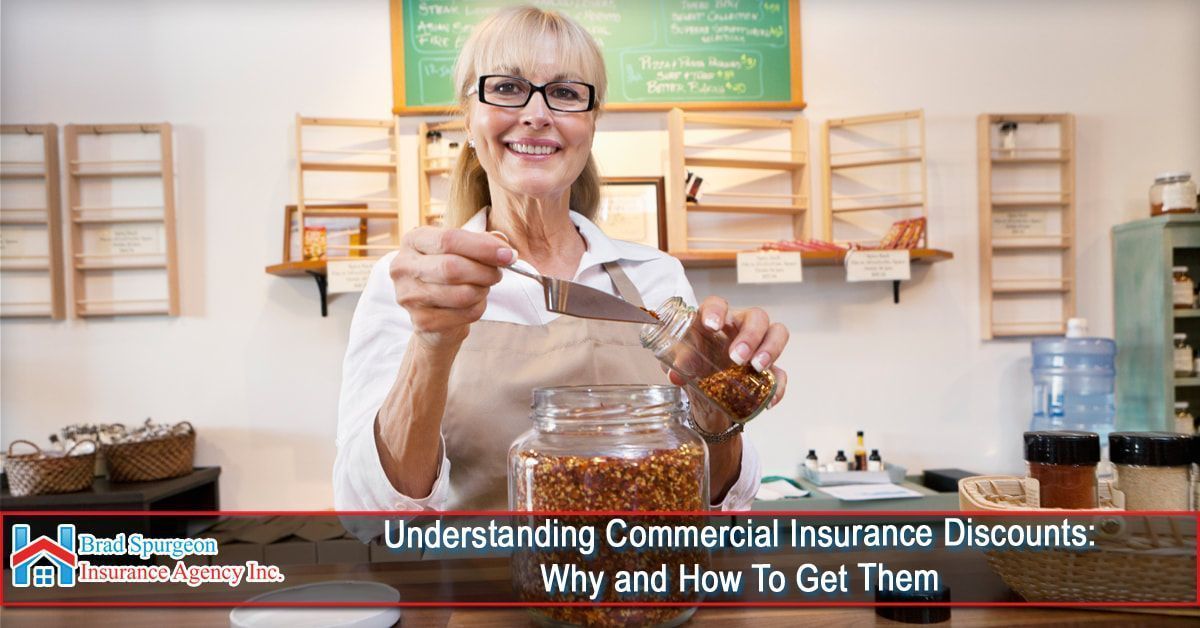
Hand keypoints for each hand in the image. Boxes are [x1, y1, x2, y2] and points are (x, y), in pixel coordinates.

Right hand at [390, 227, 514, 350]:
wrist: (437, 313)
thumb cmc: (452, 274)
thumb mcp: (464, 251)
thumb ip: (483, 242)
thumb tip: (504, 248)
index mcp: (413, 240)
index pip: (449, 239)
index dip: (482, 247)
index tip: (508, 255)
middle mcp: (403, 266)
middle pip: (452, 267)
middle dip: (485, 271)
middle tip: (498, 274)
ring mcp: (408, 296)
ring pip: (461, 293)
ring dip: (482, 290)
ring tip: (483, 287)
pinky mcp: (421, 321)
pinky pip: (463, 314)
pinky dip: (477, 308)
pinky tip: (473, 303)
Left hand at [667, 296, 788, 408]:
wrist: (705, 394)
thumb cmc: (695, 365)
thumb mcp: (682, 364)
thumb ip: (679, 364)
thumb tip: (677, 374)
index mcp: (715, 319)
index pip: (718, 304)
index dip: (716, 311)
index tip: (712, 326)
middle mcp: (739, 327)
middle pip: (756, 316)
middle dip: (750, 336)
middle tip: (737, 358)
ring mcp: (758, 345)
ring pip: (777, 332)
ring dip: (770, 349)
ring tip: (757, 369)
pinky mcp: (769, 368)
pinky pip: (780, 372)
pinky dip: (776, 386)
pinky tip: (768, 399)